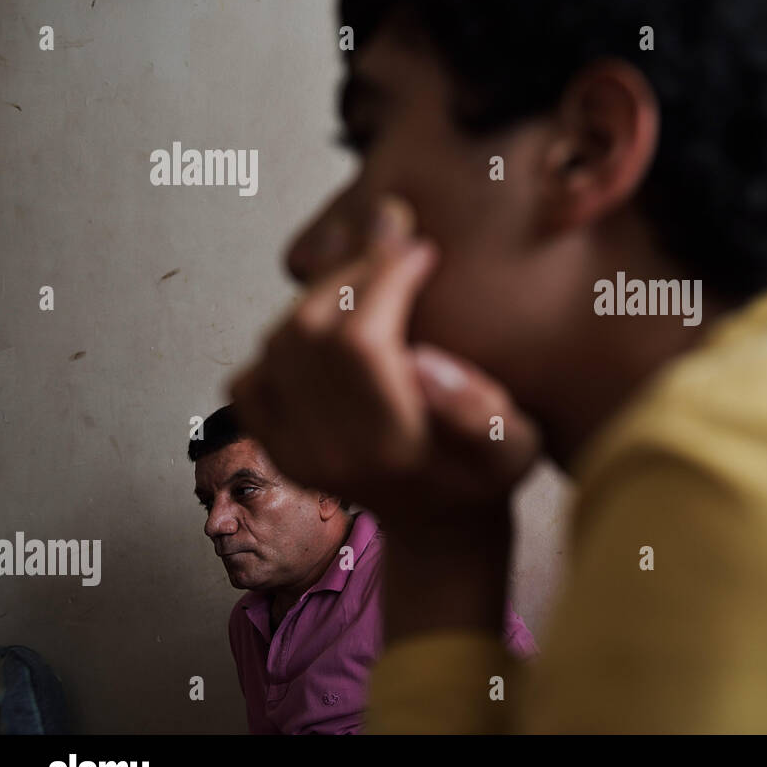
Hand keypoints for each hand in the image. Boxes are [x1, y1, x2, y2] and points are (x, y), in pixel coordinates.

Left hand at [228, 195, 541, 532]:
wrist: (442, 525)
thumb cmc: (485, 474)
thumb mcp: (515, 446)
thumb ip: (478, 405)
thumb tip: (420, 356)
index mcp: (391, 446)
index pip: (361, 339)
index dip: (386, 278)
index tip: (422, 249)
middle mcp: (330, 451)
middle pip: (311, 330)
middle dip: (351, 270)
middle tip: (393, 241)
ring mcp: (296, 452)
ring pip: (278, 343)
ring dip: (319, 293)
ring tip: (368, 271)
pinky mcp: (277, 448)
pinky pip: (251, 375)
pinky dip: (282, 338)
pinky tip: (329, 322)